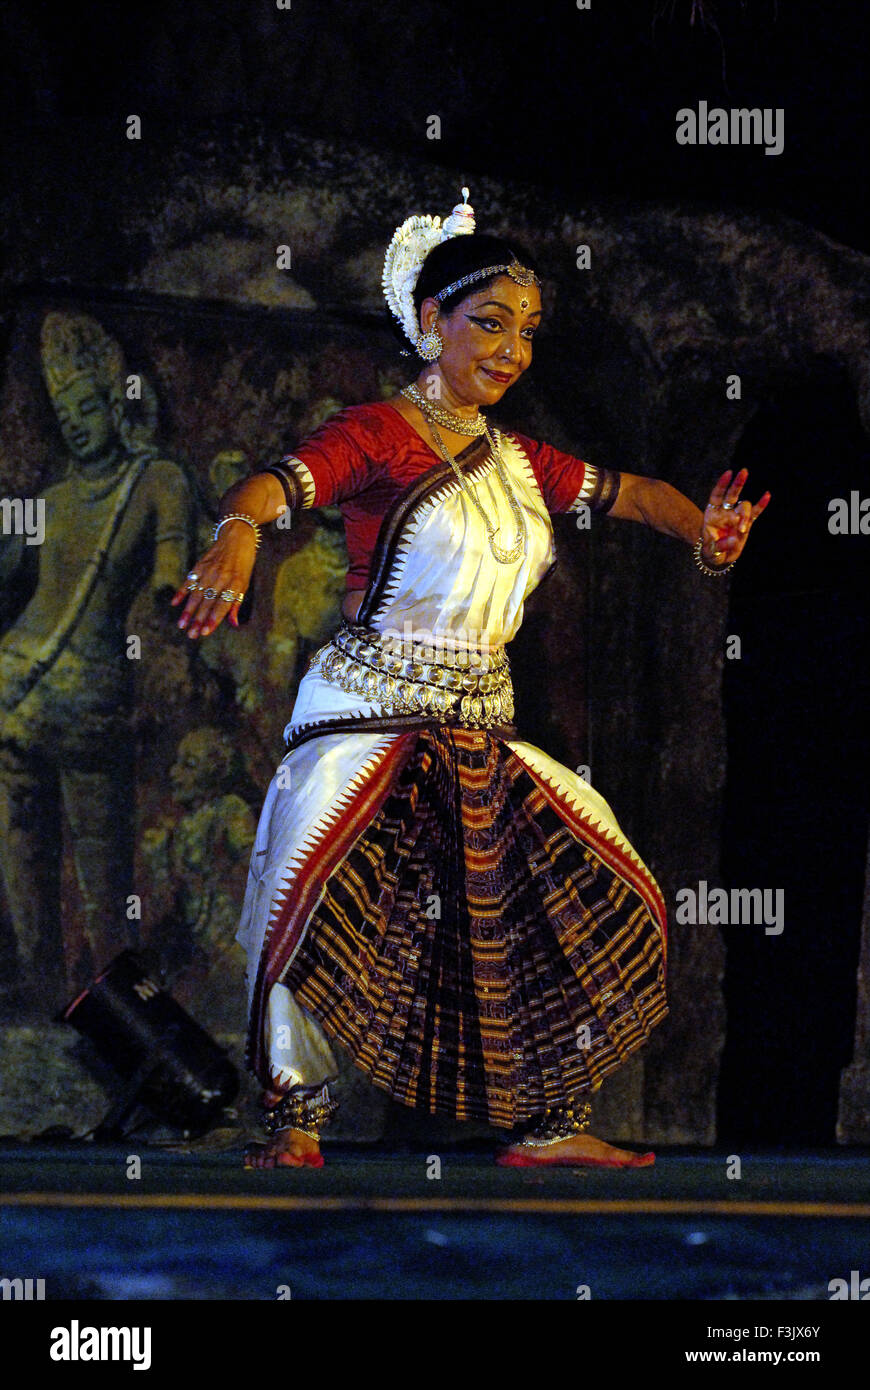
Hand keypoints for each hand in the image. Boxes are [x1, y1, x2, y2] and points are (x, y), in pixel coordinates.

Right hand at [170, 523, 256, 639]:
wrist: (237, 536)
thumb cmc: (243, 563)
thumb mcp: (245, 582)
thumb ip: (237, 603)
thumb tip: (233, 624)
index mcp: (235, 583)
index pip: (222, 605)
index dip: (213, 619)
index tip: (205, 632)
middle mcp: (221, 577)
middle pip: (207, 602)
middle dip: (198, 620)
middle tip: (191, 635)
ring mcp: (209, 570)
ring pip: (197, 594)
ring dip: (188, 610)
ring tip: (182, 625)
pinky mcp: (200, 564)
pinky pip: (189, 580)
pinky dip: (181, 591)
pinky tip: (175, 603)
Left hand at [700, 468, 770, 566]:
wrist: (719, 557)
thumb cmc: (712, 552)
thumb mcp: (712, 552)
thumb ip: (720, 546)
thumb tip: (734, 539)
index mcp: (712, 514)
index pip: (717, 495)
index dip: (722, 484)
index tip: (728, 473)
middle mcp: (725, 512)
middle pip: (732, 494)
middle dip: (738, 483)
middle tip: (744, 472)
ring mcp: (736, 517)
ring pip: (744, 506)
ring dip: (746, 514)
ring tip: (743, 530)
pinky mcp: (746, 524)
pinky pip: (755, 513)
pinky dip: (761, 505)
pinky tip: (767, 495)